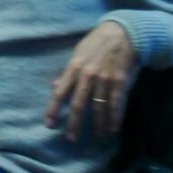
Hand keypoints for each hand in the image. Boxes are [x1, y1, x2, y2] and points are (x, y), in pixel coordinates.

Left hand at [45, 21, 138, 141]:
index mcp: (74, 68)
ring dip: (98, 124)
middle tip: (72, 138)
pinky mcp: (121, 82)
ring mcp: (105, 79)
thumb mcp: (77, 55)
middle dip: (75, 123)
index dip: (53, 110)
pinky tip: (114, 129)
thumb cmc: (96, 45)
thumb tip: (53, 86)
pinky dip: (115, 118)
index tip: (49, 125)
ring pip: (99, 107)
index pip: (60, 93)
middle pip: (79, 104)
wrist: (122, 34)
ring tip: (98, 137)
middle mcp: (87, 75)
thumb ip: (66, 73)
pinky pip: (117, 104)